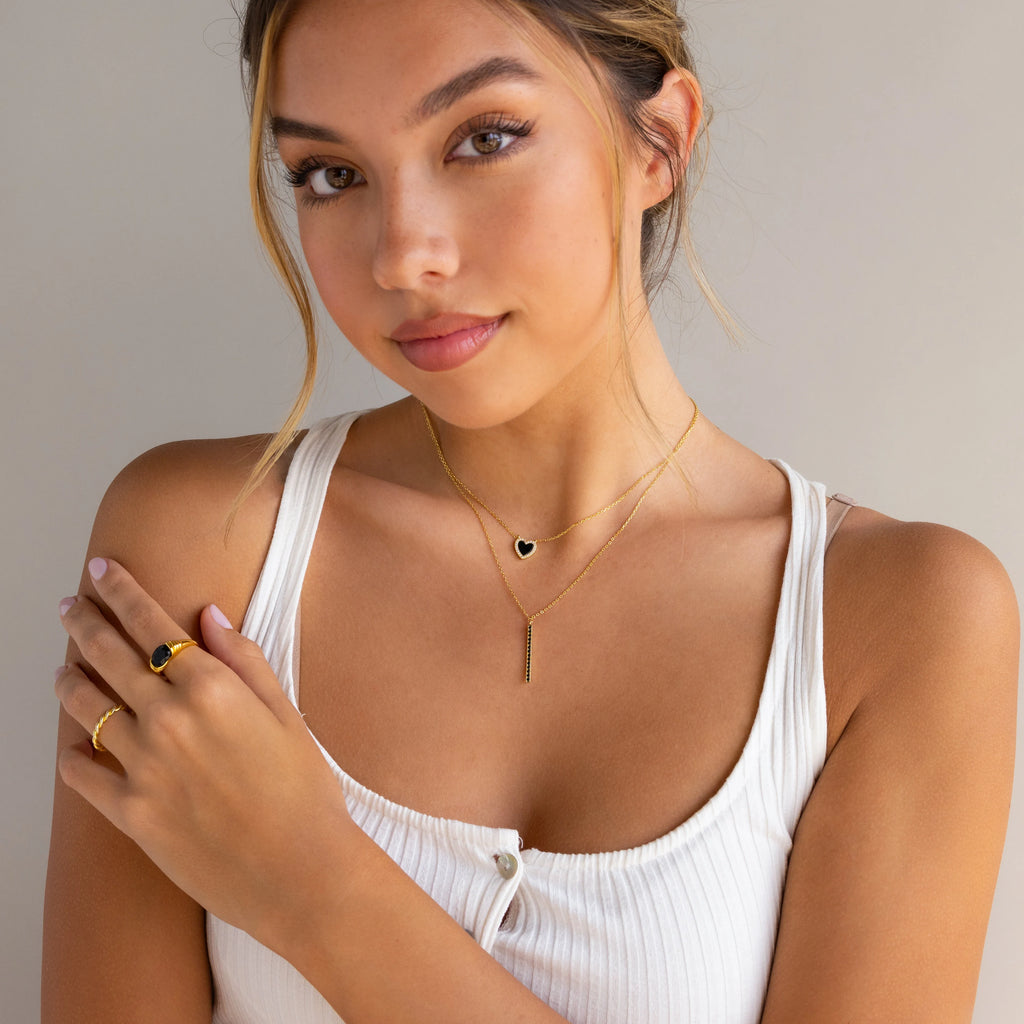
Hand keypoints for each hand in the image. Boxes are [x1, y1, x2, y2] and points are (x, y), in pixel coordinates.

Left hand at [54, 557, 356, 947]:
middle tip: (68, 605)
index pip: (151, 624)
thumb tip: (208, 616)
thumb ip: (245, 660)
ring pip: (87, 709)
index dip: (121, 591)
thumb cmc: (305, 790)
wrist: (300, 871)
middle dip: (84, 622)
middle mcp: (169, 719)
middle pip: (108, 656)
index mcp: (212, 687)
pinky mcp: (131, 813)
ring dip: (69, 681)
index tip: (100, 570)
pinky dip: (74, 758)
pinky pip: (84, 777)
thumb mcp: (288, 714)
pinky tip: (74, 748)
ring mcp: (144, 767)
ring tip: (62, 669)